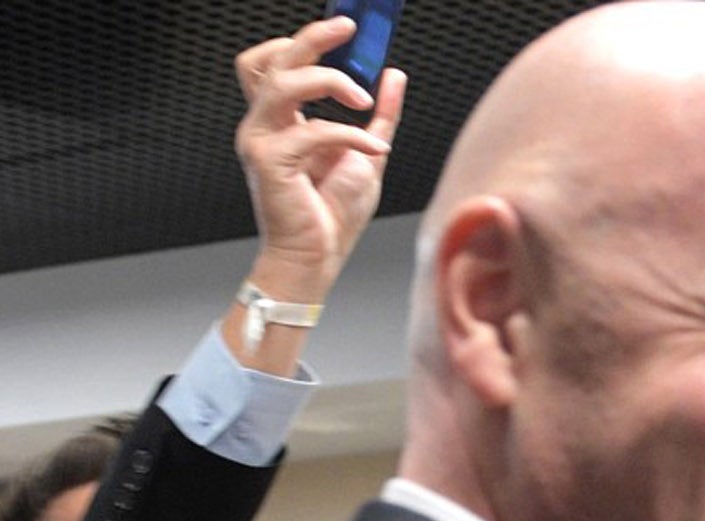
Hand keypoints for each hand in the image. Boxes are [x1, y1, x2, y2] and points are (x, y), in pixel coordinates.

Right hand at [234, 17, 403, 295]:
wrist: (316, 259)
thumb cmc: (333, 213)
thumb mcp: (368, 154)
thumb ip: (380, 114)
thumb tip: (393, 74)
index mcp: (279, 119)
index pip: (270, 62)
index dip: (301, 41)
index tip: (345, 33)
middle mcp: (262, 124)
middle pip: (271, 60)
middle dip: (312, 38)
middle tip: (348, 27)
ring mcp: (260, 141)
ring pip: (282, 84)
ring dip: (329, 82)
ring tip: (363, 99)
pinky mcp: (270, 162)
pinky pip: (311, 132)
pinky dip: (349, 134)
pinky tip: (372, 147)